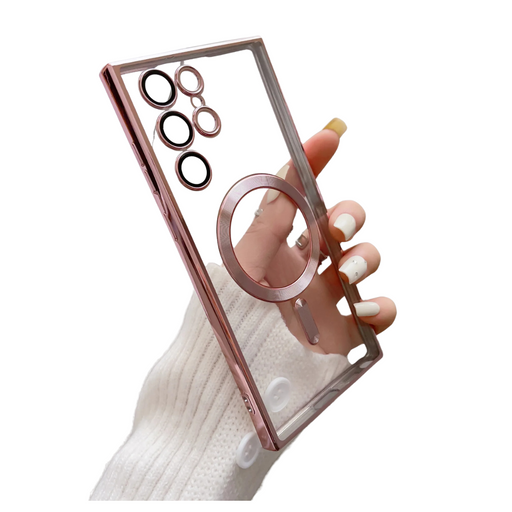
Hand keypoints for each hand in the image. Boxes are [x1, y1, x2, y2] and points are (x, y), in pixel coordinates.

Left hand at [234, 119, 395, 355]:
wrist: (234, 382)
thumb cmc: (228, 321)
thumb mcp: (243, 262)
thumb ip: (267, 220)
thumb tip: (287, 172)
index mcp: (276, 245)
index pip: (298, 196)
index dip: (314, 164)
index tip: (330, 135)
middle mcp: (305, 265)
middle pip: (344, 220)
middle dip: (348, 214)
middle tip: (333, 230)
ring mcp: (328, 297)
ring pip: (367, 257)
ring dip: (365, 256)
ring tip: (345, 274)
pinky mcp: (346, 331)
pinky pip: (381, 310)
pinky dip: (380, 306)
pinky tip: (360, 312)